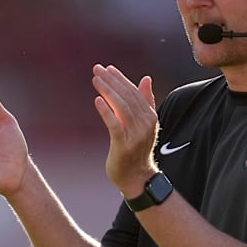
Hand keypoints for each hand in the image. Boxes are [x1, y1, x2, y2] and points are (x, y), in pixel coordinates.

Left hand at [92, 65, 157, 196]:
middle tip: (97, 69)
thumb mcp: (143, 124)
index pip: (134, 92)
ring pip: (121, 107)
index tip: (107, 68)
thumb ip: (145, 101)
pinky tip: (97, 100)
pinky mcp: (123, 145)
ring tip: (96, 80)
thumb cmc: (137, 149)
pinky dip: (106, 111)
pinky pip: (115, 124)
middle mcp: (145, 124)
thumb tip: (146, 78)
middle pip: (127, 97)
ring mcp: (135, 135)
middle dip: (112, 81)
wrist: (137, 177)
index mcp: (150, 116)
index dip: (121, 79)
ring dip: (108, 91)